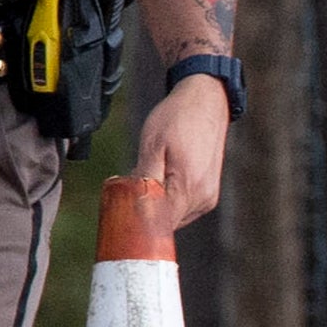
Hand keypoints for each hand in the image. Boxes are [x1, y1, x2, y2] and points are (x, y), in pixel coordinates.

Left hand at [128, 72, 228, 230]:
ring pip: (173, 216)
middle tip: (121, 194)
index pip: (158, 224)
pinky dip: (166, 201)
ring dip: (154, 206)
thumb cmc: (176, 119)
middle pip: (165, 223)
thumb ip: (145, 179)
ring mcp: (208, 198)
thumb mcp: (152, 145)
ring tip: (138, 183)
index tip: (117, 213)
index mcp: (188, 189)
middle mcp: (203, 199)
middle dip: (142, 213)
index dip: (135, 222)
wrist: (205, 102)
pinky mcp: (209, 193)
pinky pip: (182, 207)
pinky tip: (154, 183)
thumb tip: (134, 204)